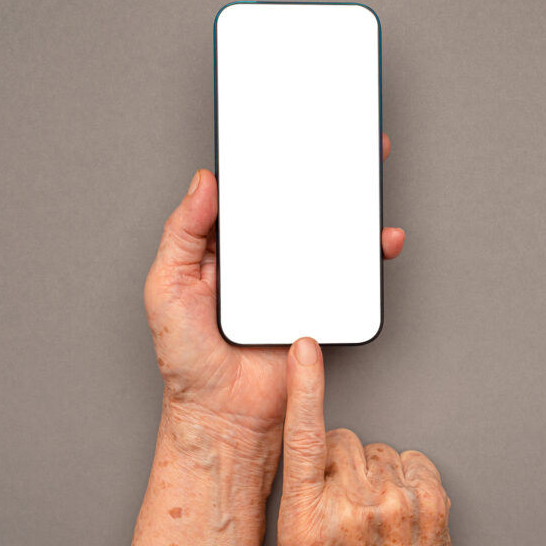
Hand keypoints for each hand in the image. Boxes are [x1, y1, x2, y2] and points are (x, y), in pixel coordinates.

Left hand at [143, 135, 404, 457]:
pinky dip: (370, 254)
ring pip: (330, 232)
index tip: (285, 129)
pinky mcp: (323, 304)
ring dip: (353, 204)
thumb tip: (204, 180)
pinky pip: (352, 273)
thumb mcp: (167, 287)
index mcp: (226, 247)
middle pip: (298, 204)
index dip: (267, 160)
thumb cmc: (188, 359)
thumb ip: (181, 232)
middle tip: (340, 137)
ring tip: (368, 176)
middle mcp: (264, 259)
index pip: (250, 193)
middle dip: (322, 169)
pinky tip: (378, 240)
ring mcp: (296, 280)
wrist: (225, 416)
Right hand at [276, 337, 463, 545]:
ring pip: (377, 449)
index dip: (304, 389)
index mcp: (308, 524)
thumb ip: (299, 496)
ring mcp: (396, 502)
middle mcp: (352, 510)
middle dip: (342, 461)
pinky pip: (409, 458)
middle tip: (346, 500)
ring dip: (375, 471)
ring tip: (377, 513)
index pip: (304, 441)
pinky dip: (405, 476)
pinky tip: (400, 508)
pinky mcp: (429, 497)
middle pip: (343, 439)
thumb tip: (309, 446)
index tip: (304, 350)